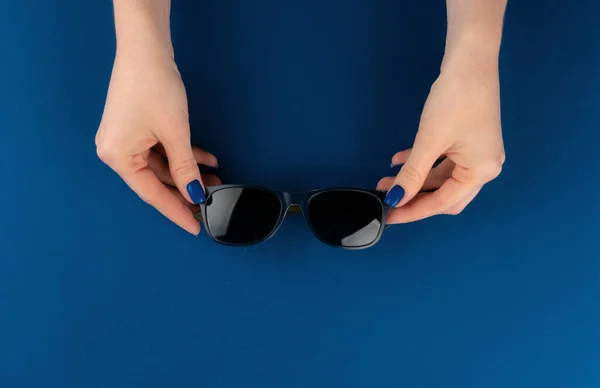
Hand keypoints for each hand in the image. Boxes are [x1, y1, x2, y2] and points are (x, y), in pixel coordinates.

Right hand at [95, 50, 218, 234]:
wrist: (146, 48)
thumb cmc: (153, 88)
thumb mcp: (175, 133)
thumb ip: (184, 168)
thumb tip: (195, 193)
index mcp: (118, 157)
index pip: (152, 194)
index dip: (176, 211)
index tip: (195, 227)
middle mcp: (117, 151)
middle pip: (157, 180)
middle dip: (187, 189)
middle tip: (211, 202)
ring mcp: (126, 138)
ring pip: (163, 165)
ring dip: (189, 171)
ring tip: (216, 179)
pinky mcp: (137, 126)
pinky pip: (161, 149)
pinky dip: (183, 154)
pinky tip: (207, 158)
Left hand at [378, 64, 504, 222]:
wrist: (470, 60)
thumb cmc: (455, 100)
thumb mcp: (430, 141)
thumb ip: (413, 174)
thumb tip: (396, 198)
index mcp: (482, 171)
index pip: (443, 203)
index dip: (414, 211)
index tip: (389, 216)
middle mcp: (485, 167)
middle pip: (445, 195)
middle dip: (415, 198)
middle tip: (388, 198)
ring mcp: (478, 153)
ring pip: (441, 178)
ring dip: (415, 179)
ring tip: (386, 179)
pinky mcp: (468, 140)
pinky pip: (443, 161)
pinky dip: (423, 163)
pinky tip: (400, 160)